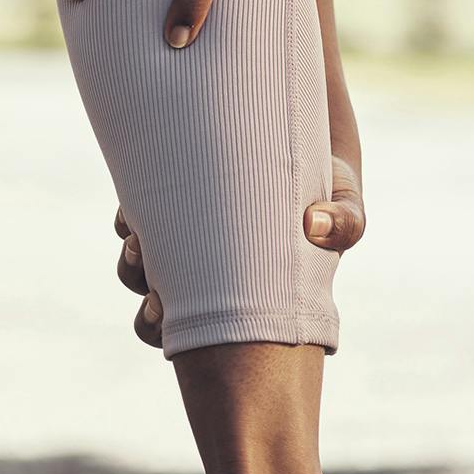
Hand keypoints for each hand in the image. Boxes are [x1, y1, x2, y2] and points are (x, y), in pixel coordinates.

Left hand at [114, 163, 363, 348]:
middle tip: (151, 288)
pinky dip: (127, 217)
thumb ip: (345, 224)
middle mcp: (205, 277)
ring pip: (134, 266)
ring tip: (137, 241)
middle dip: (146, 310)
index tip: (161, 310)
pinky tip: (137, 205)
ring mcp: (181, 242)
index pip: (185, 335)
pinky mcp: (168, 201)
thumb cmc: (326, 188)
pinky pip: (130, 218)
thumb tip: (316, 225)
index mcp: (239, 299)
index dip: (163, 327)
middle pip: (152, 315)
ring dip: (129, 259)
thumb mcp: (346, 207)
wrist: (306, 138)